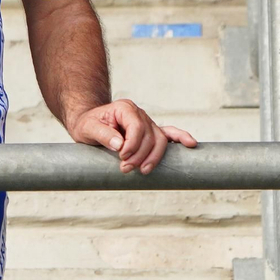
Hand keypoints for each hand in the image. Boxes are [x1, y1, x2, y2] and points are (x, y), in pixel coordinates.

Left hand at [66, 99, 197, 173]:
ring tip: (142, 170)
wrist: (88, 124)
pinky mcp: (151, 132)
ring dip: (153, 157)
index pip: (137, 127)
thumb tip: (119, 145)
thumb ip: (103, 134)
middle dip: (140, 155)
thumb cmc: (87, 125)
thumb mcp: (87, 128)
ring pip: (160, 141)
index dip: (132, 144)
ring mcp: (148, 123)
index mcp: (126, 108)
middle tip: (126, 168)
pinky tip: (191, 144)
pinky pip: (169, 135)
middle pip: (150, 136)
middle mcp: (139, 114)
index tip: (122, 156)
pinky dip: (180, 138)